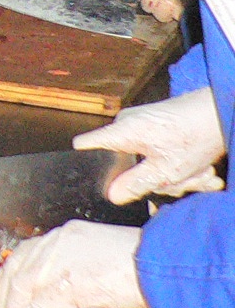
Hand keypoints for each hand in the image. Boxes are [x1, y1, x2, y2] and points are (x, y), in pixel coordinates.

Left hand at [0, 221, 146, 307]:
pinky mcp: (67, 283)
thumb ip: (71, 266)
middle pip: (17, 265)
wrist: (158, 266)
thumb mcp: (97, 256)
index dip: (10, 271)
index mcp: (66, 233)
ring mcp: (60, 262)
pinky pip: (40, 299)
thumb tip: (51, 292)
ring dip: (15, 304)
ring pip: (23, 283)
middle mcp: (58, 243)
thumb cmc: (139, 263)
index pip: (26, 250)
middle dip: (4, 288)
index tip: (1, 284)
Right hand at [72, 86, 225, 202]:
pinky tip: (202, 170)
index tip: (94, 182)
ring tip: (200, 174)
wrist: (223, 112)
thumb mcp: (167, 170)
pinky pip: (160, 152)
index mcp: (123, 131)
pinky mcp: (157, 127)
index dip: (86, 164)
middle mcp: (128, 124)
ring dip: (177, 174)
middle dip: (157, 179)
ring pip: (149, 160)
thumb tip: (113, 195)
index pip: (86, 145)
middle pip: (126, 162)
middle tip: (180, 182)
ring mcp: (142, 124)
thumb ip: (136, 184)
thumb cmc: (196, 134)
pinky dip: (181, 164)